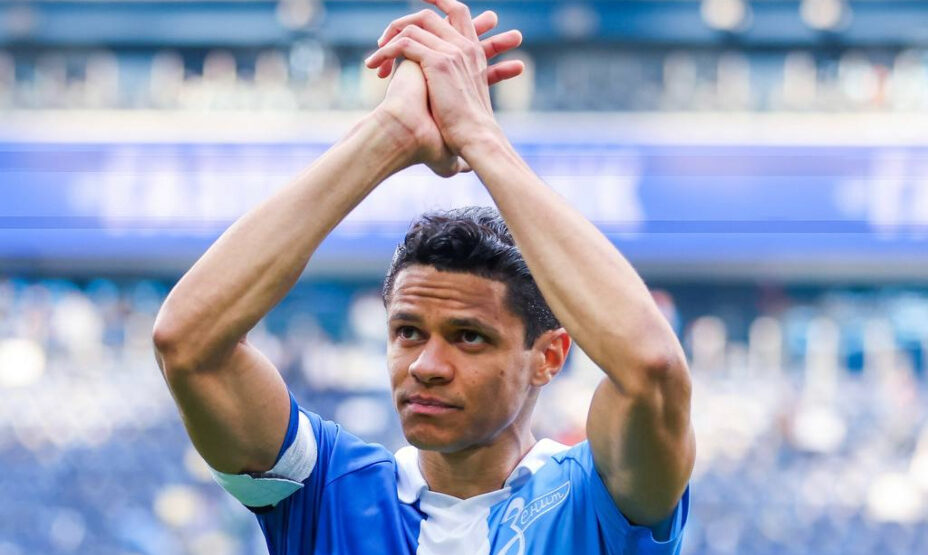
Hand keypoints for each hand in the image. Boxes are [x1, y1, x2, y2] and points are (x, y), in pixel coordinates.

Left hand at [367, 0, 521, 156]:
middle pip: (427, 15)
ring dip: (388, 41)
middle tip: (383, 41)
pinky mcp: (439, 62)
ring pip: (411, 27)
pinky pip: (404, 44)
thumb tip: (438, 93)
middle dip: (400, 23)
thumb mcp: (465, 98)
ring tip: (377, 63)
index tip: (419, 3)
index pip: (457, 11)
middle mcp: (464, 46)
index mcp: (473, 51)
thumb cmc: (469, 127)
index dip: (437, 1)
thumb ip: (454, 84)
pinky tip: (375, 68)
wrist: (477, 137)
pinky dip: (385, 53)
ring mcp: (452, 51)